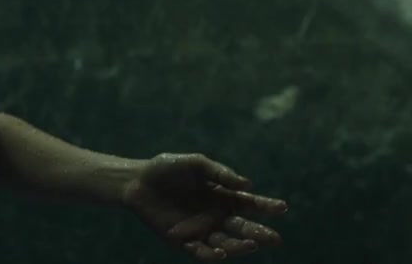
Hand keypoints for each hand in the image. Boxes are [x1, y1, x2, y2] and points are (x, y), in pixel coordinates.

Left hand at [122, 152, 287, 261]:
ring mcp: (200, 230)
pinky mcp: (183, 241)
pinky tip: (220, 252)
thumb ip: (219, 172)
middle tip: (275, 238)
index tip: (282, 207)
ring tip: (251, 244)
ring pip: (226, 244)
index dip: (266, 206)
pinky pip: (200, 252)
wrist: (136, 181)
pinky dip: (211, 255)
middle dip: (260, 233)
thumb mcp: (194, 163)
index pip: (250, 203)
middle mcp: (215, 216)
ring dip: (239, 247)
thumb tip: (247, 183)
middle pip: (243, 228)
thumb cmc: (166, 169)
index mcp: (222, 196)